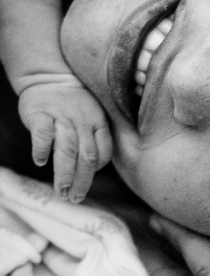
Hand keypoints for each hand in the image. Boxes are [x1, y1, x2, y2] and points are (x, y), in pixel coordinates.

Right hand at [18, 81, 111, 201]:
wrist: (51, 77)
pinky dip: (43, 148)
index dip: (95, 171)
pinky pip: (43, 133)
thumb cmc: (73, 102)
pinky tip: (41, 162)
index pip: (103, 151)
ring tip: (61, 191)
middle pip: (86, 155)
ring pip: (67, 148)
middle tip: (75, 198)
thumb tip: (95, 166)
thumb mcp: (92, 114)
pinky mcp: (41, 114)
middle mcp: (82, 122)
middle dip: (82, 180)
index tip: (85, 185)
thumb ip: (94, 137)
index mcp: (97, 123)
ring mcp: (62, 118)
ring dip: (65, 172)